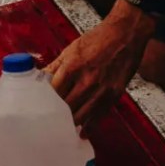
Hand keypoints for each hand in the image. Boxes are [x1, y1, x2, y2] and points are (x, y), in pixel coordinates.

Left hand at [47, 3, 155, 129]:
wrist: (126, 34)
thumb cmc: (98, 39)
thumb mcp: (71, 49)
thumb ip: (55, 66)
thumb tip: (38, 78)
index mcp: (72, 67)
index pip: (52, 93)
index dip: (44, 102)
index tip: (38, 108)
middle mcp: (86, 81)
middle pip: (65, 107)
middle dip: (55, 115)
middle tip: (47, 122)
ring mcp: (102, 90)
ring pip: (81, 116)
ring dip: (70, 123)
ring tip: (61, 128)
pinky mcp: (114, 95)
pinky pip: (99, 116)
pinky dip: (89, 126)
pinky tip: (81, 132)